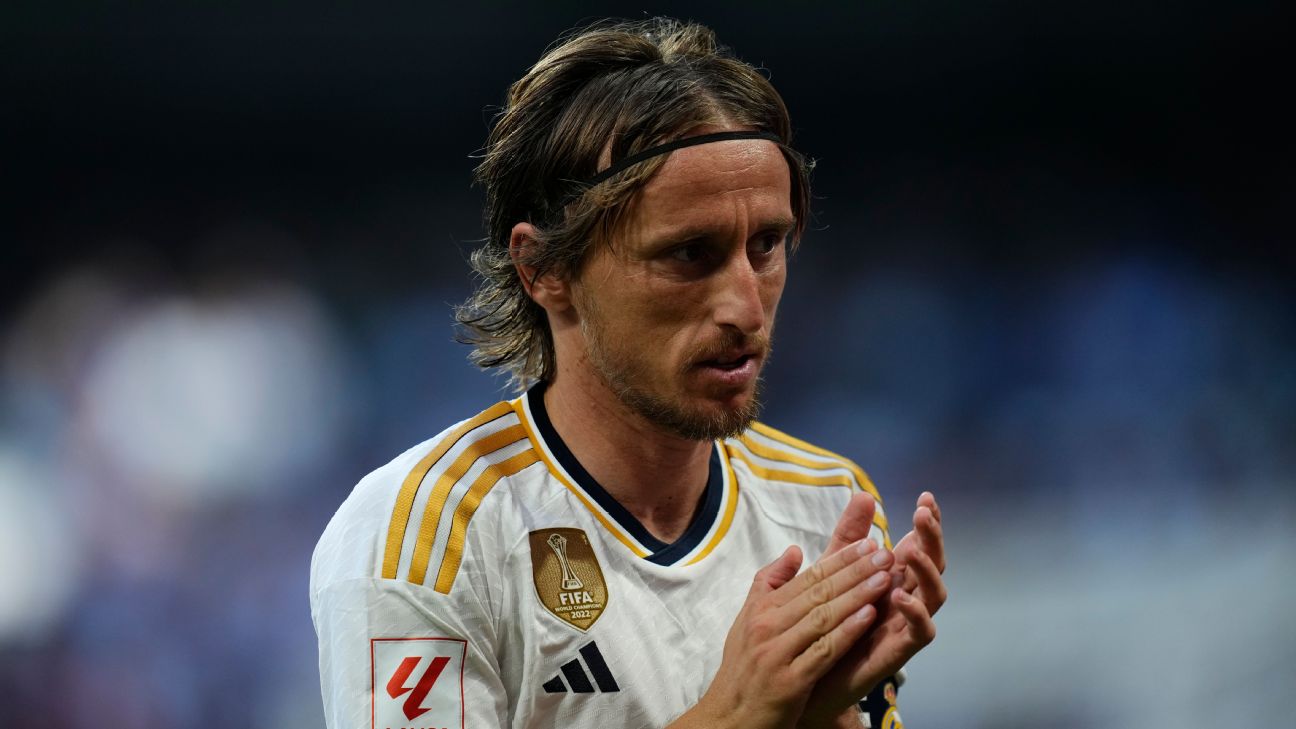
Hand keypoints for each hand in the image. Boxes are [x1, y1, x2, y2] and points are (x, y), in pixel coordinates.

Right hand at [673, 530, 895, 728]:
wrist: (729, 717)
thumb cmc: (743, 668)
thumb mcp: (747, 619)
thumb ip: (770, 583)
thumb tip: (794, 551)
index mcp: (762, 609)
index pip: (808, 577)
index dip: (841, 559)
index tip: (868, 543)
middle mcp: (767, 626)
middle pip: (819, 592)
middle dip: (856, 571)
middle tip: (885, 553)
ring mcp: (778, 653)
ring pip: (823, 617)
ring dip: (857, 596)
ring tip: (885, 579)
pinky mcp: (789, 681)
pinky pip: (823, 651)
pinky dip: (846, 632)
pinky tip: (868, 616)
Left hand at [798, 491, 946, 727]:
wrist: (809, 676)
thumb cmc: (825, 623)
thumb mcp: (833, 572)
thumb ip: (849, 537)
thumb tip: (864, 496)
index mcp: (892, 579)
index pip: (918, 547)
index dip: (927, 524)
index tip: (926, 498)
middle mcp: (904, 600)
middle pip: (932, 566)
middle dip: (932, 539)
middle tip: (923, 514)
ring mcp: (904, 625)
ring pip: (934, 597)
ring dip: (927, 571)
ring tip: (912, 550)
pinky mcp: (898, 651)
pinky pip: (920, 632)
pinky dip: (915, 612)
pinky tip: (899, 593)